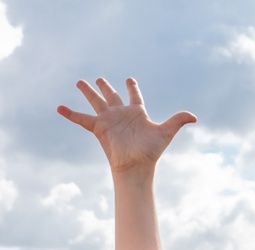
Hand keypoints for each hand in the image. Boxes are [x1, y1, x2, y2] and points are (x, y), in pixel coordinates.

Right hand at [57, 77, 195, 175]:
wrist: (135, 166)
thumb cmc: (150, 152)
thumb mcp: (166, 132)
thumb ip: (178, 120)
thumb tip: (195, 117)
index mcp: (137, 113)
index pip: (134, 96)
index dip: (132, 87)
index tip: (129, 79)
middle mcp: (121, 114)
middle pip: (111, 96)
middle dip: (105, 86)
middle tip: (98, 78)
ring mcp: (109, 120)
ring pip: (96, 102)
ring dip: (88, 92)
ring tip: (79, 81)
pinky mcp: (98, 128)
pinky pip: (81, 118)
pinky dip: (70, 114)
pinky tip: (59, 107)